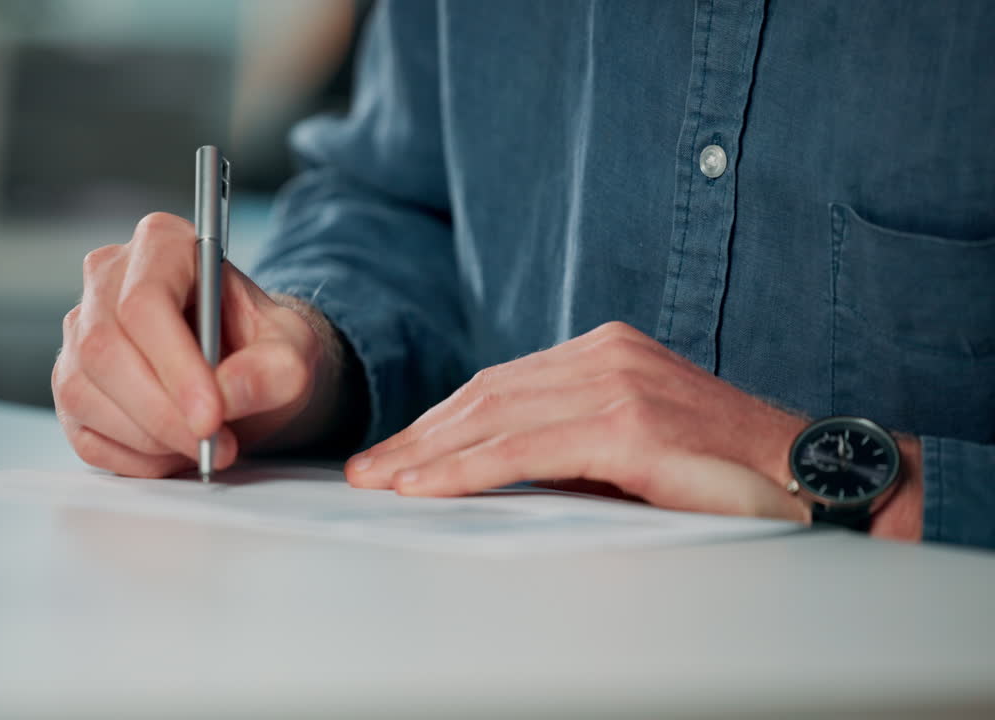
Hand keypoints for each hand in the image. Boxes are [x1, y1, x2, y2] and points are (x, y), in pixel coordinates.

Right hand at [53, 212, 332, 476]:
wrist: (249, 373)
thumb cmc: (264, 349)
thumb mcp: (294, 352)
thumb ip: (274, 369)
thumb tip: (228, 392)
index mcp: (162, 246)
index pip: (145, 301)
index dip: (174, 364)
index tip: (210, 416)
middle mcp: (108, 280)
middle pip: (104, 348)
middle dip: (161, 412)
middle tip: (214, 444)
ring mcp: (80, 333)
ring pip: (84, 393)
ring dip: (150, 437)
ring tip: (206, 445)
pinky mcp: (72, 385)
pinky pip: (84, 433)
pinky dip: (134, 457)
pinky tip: (175, 449)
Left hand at [345, 321, 809, 519]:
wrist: (809, 476)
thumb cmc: (722, 468)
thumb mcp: (630, 442)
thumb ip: (567, 441)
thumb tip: (494, 466)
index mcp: (603, 350)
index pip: (498, 385)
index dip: (438, 421)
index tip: (394, 452)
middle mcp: (604, 353)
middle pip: (483, 395)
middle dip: (417, 438)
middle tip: (367, 470)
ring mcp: (615, 382)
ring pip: (492, 418)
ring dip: (426, 454)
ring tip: (381, 482)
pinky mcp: (625, 423)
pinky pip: (523, 449)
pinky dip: (465, 470)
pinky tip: (426, 488)